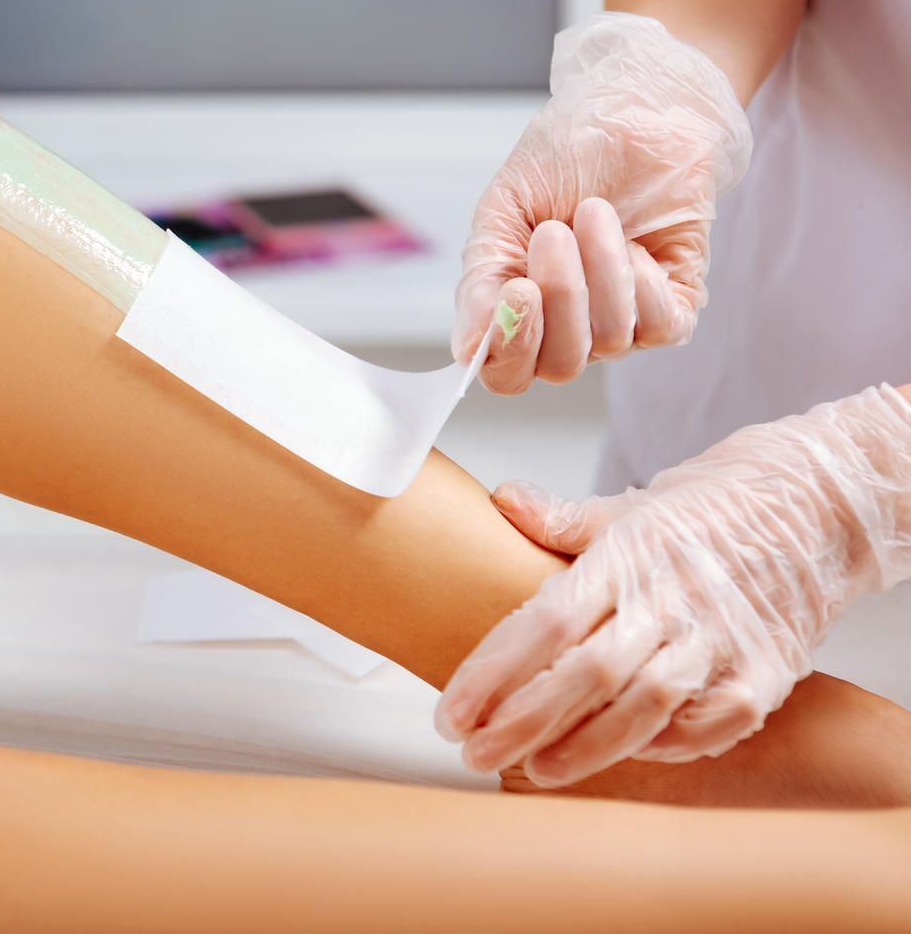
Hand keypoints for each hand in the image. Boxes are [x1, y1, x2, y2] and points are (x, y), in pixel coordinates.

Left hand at [435, 384, 910, 787]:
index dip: (493, 671)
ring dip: (584, 747)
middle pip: (585, 674)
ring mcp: (721, 639)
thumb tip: (502, 500)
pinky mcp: (766, 672)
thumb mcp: (631, 507)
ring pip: (644, 706)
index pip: (545, 620)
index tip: (452, 711)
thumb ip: (561, 519)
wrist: (816, 505)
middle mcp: (671, 601)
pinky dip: (666, 745)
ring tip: (534, 769)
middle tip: (474, 752)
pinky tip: (625, 755)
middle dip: (522, 722)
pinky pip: (710, 724)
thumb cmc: (713, 510)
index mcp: (627, 558)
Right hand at [453, 12, 752, 393]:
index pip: (505, 373)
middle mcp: (567, 328)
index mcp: (516, 310)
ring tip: (593, 212)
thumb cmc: (564, 156)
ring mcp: (621, 322)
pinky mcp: (672, 305)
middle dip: (559, 297)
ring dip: (600, 269)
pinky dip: (642, 283)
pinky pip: (658, 328)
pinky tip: (636, 241)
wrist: (634, 110)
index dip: (508, 349)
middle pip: (558, 365)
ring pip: (607, 341)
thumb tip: (466, 349)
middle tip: (553, 232)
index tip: (517, 289)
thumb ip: (481, 281)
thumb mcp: (502, 211)